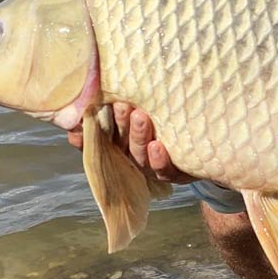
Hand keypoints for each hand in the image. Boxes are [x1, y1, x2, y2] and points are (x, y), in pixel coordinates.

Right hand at [66, 102, 196, 184]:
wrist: (205, 148)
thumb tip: (72, 126)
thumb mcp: (135, 119)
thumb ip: (108, 119)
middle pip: (120, 142)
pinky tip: (157, 146)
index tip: (84, 120)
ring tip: (140, 116)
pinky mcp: (174, 173)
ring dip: (138, 136)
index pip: (100, 139)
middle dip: (119, 125)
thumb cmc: (164, 126)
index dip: (88, 134)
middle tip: (120, 105)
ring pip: (140, 154)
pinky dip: (159, 160)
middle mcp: (133, 156)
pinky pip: (164, 170)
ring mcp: (152, 166)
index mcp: (120, 144)